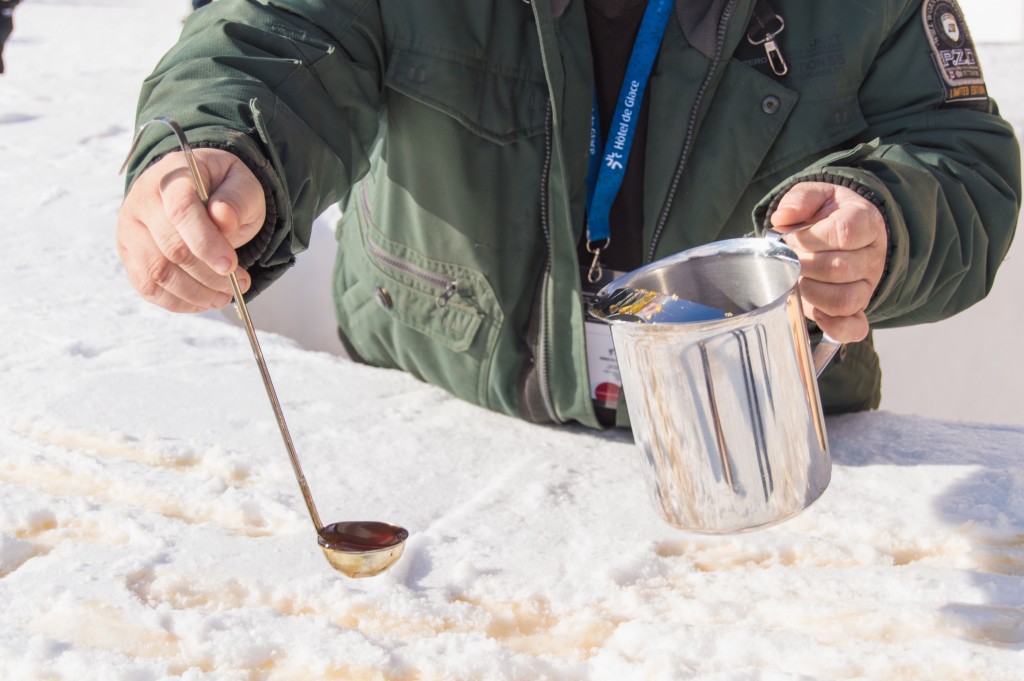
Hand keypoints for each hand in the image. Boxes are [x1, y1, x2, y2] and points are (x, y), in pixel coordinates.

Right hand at [116, 148, 264, 312]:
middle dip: (210, 274)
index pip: (181, 210)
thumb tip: (223, 217)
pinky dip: (179, 301)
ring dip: (196, 293)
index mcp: (172, 175)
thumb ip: (237, 199)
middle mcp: (142, 201)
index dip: (206, 242)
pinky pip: (147, 288)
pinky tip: (204, 299)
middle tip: (241, 283)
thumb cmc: (223, 189)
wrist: (200, 191)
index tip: (231, 266)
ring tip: (225, 295)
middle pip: (170, 248)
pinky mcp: (129, 255)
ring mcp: (130, 229)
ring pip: (156, 273)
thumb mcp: (242, 185)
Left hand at [769, 182, 887, 342]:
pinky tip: (814, 312)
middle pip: (840, 268)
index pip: (844, 234)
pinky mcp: (858, 308)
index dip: (811, 238)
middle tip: (792, 258)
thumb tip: (782, 217)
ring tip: (798, 279)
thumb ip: (800, 199)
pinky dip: (834, 326)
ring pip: (845, 299)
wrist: (842, 229)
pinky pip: (854, 327)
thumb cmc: (827, 214)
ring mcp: (867, 285)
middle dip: (805, 264)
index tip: (792, 237)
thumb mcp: (816, 195)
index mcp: (865, 223)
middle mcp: (872, 257)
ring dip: (812, 292)